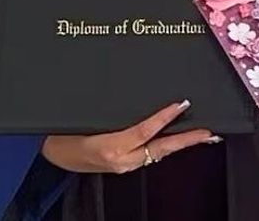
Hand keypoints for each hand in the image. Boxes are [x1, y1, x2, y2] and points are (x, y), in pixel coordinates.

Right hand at [40, 100, 220, 173]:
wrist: (50, 154)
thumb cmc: (62, 132)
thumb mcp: (82, 118)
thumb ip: (109, 111)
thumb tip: (129, 92)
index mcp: (109, 147)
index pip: (144, 131)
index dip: (164, 118)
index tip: (181, 105)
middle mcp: (120, 160)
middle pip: (160, 149)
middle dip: (186, 141)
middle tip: (208, 132)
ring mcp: (123, 165)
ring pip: (158, 153)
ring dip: (179, 144)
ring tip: (200, 134)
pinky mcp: (124, 165)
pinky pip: (149, 155)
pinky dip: (164, 147)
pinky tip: (175, 140)